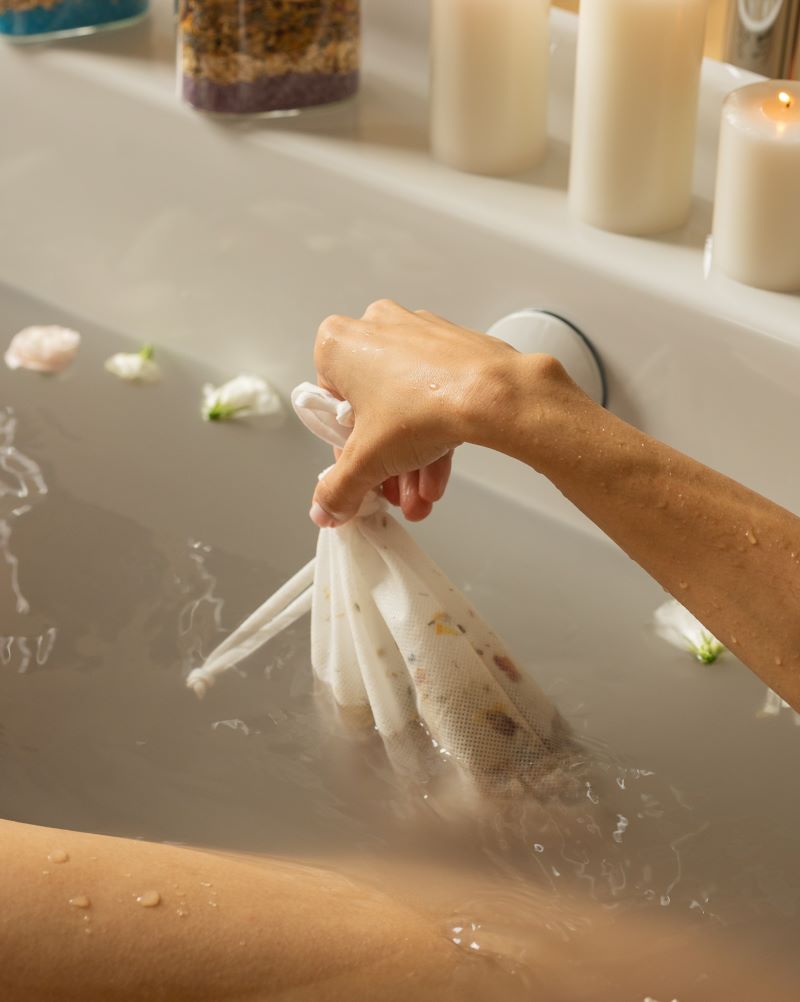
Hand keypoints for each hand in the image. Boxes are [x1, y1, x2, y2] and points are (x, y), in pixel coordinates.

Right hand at [309, 299, 525, 526]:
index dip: (345, 452)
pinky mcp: (449, 348)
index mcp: (339, 345)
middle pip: (371, 412)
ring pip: (404, 407)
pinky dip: (433, 435)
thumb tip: (327, 507)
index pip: (330, 409)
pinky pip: (432, 395)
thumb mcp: (366, 461)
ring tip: (421, 496)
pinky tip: (437, 476)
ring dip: (410, 460)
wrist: (494, 394)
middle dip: (384, 463)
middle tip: (392, 492)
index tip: (357, 475)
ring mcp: (415, 335)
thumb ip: (338, 489)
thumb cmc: (426, 403)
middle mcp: (375, 330)